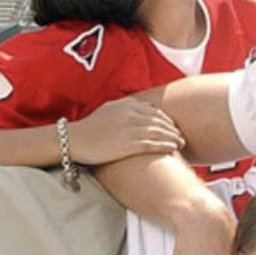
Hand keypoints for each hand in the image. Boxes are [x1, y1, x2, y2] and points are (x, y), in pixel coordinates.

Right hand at [69, 98, 184, 164]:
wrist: (74, 140)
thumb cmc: (90, 127)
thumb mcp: (108, 109)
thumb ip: (127, 105)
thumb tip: (145, 106)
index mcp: (126, 105)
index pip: (154, 111)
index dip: (166, 119)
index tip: (173, 127)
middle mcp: (130, 114)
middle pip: (160, 121)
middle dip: (173, 129)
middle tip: (181, 136)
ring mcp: (130, 129)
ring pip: (159, 132)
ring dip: (173, 137)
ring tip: (181, 143)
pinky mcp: (128, 144)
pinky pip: (152, 144)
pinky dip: (165, 146)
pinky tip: (173, 149)